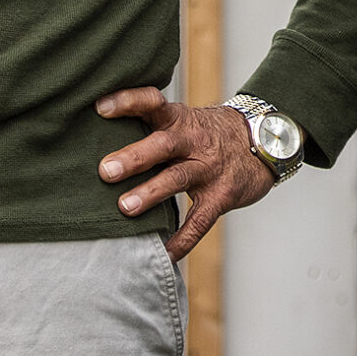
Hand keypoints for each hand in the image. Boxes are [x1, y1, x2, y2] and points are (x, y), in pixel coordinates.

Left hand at [96, 88, 277, 260]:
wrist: (263, 142)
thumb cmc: (207, 134)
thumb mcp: (183, 120)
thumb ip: (149, 127)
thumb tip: (93, 137)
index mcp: (178, 119)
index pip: (153, 103)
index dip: (128, 102)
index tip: (100, 108)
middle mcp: (193, 140)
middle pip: (163, 144)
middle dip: (134, 157)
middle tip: (105, 171)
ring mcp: (208, 168)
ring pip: (178, 178)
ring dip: (150, 193)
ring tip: (124, 208)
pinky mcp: (222, 195)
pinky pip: (200, 221)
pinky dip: (182, 240)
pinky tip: (164, 253)